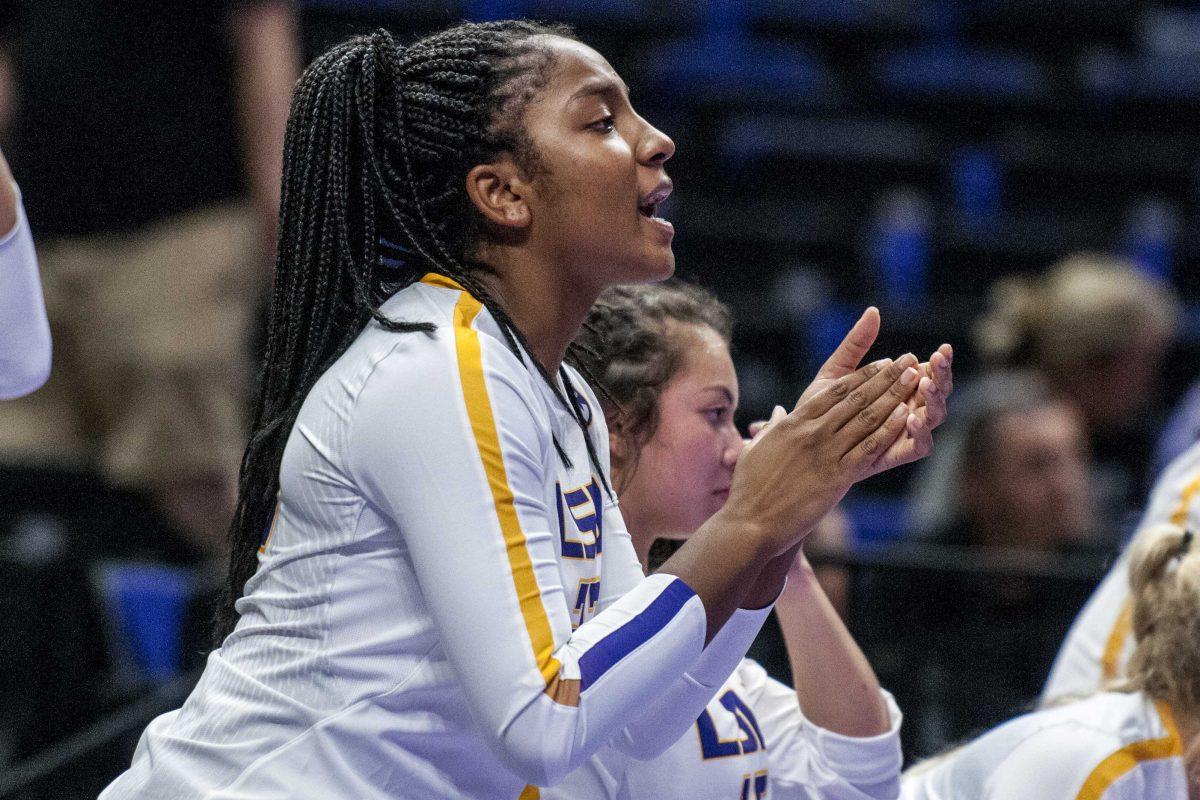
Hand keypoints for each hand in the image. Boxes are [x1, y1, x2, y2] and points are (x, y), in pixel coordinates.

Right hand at [723, 351, 919, 556]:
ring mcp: (826, 454)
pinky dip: (889, 430)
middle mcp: (812, 432)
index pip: (835, 391)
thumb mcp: (755, 449)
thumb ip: (771, 427)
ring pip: (867, 418)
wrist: (751, 522)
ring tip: (914, 379)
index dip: (863, 375)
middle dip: (886, 377)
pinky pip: (868, 449)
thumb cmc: (748, 488)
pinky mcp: (836, 477)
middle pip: (857, 398)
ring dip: (895, 396)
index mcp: (794, 423)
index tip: (883, 363)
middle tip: (907, 360)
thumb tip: (778, 412)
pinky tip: (906, 415)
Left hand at [788, 307, 952, 477]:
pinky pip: (917, 447)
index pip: (930, 372)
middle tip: (938, 360)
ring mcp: (903, 434)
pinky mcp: (894, 455)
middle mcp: (908, 411)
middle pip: (938, 394)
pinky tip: (910, 416)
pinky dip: (919, 432)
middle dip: (943, 376)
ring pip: (934, 418)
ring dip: (935, 400)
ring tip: (925, 382)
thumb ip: (856, 344)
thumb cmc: (821, 407)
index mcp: (901, 390)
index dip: (941, 362)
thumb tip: (873, 311)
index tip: (942, 348)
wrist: (800, 446)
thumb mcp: (837, 372)